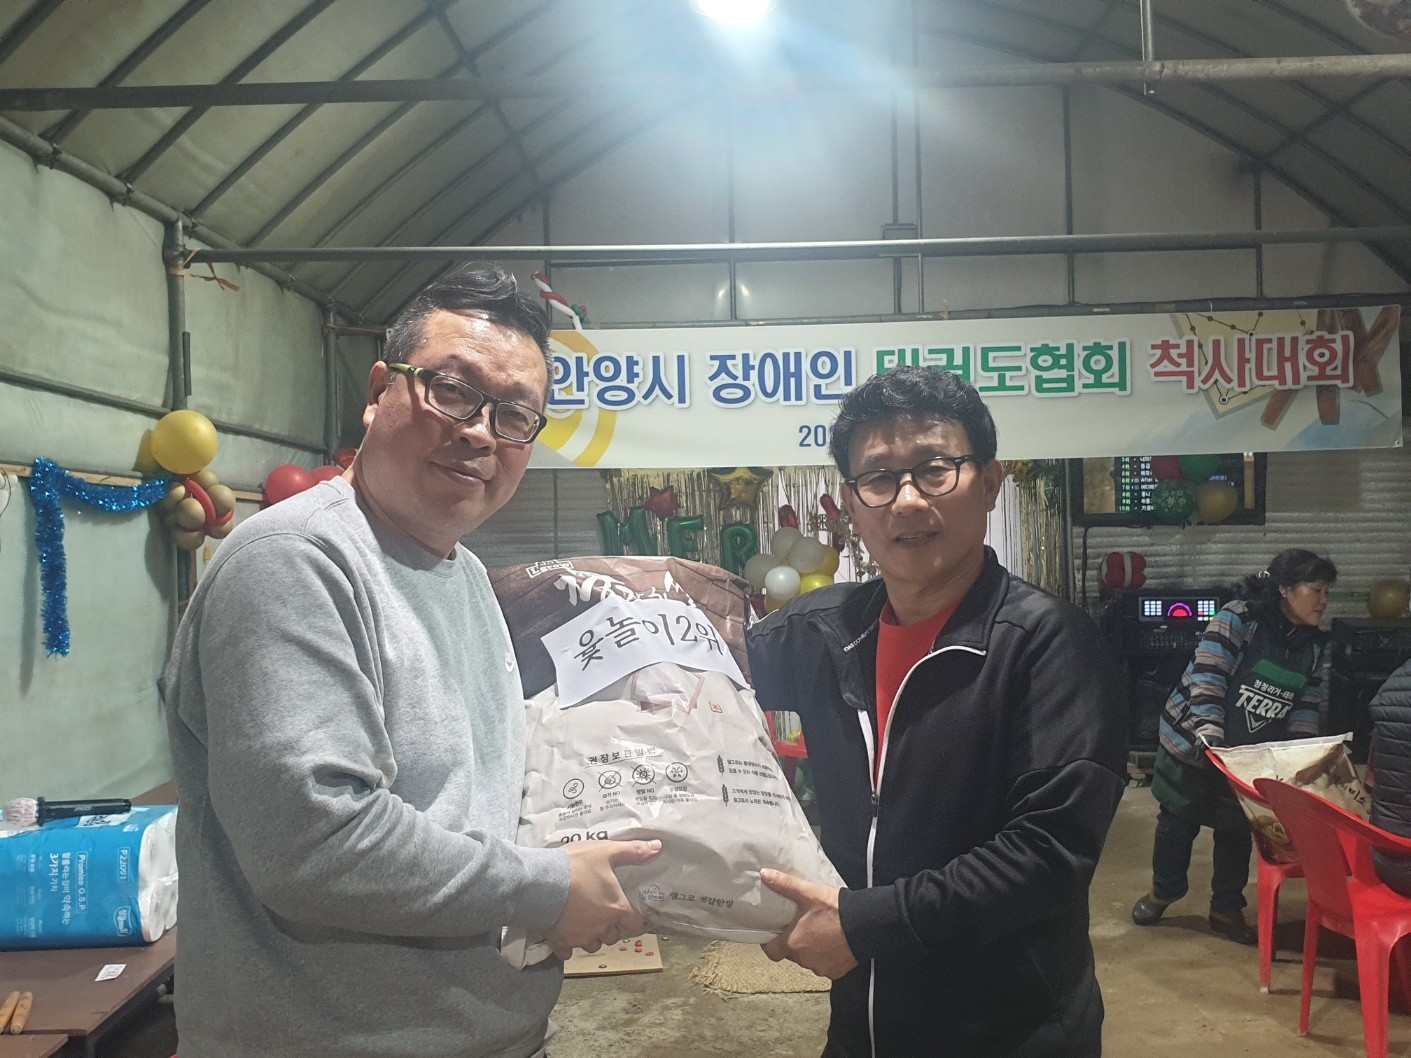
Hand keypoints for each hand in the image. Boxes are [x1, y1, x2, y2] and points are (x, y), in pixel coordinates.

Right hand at [546, 838, 660, 959]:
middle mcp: (602, 928)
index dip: (634, 919)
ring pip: (593, 945)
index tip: (630, 914)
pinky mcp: (561, 942)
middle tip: (604, 912)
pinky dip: (569, 945)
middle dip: (611, 927)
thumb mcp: (606, 852)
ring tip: (585, 921)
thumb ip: (633, 852)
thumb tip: (658, 847)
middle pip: (614, 936)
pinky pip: (568, 952)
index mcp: (617, 909)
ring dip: (592, 936)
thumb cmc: (576, 866)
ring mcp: (581, 937)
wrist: (541, 882)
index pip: (635, 924)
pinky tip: (566, 934)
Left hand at [759, 868, 857, 979]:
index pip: (772, 951)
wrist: (865, 924)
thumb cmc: (834, 909)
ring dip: (810, 950)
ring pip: (808, 960)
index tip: (774, 933)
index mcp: (793, 943)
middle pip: (791, 954)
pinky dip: (826, 957)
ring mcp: (821, 968)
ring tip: (819, 932)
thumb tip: (764, 874)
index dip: (770, 942)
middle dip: (794, 942)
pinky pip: (825, 966)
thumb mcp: (808, 893)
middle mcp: (804, 960)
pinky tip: (833, 943)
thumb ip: (785, 885)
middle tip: (801, 926)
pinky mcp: (836, 972)